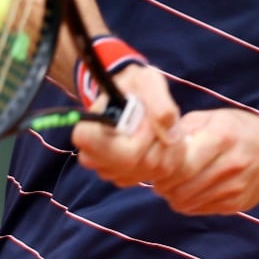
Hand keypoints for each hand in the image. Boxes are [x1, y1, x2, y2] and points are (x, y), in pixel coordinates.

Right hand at [71, 63, 182, 187]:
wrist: (133, 96)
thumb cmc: (135, 86)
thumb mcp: (147, 81)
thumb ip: (159, 102)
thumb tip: (170, 136)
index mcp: (88, 132)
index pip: (105, 148)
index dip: (135, 137)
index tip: (143, 119)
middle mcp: (95, 159)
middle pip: (135, 162)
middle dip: (156, 139)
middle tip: (156, 120)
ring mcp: (113, 172)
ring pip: (153, 169)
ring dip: (167, 144)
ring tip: (158, 124)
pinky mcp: (131, 178)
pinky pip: (161, 173)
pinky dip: (170, 153)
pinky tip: (161, 137)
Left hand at [150, 109, 258, 214]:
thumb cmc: (239, 130)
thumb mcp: (213, 117)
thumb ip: (182, 129)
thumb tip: (154, 145)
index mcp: (221, 137)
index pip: (179, 165)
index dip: (161, 169)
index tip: (157, 165)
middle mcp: (230, 164)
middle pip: (180, 189)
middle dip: (163, 186)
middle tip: (161, 177)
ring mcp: (235, 188)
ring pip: (187, 204)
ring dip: (174, 196)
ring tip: (176, 183)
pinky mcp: (238, 204)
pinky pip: (201, 210)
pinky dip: (190, 202)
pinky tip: (194, 189)